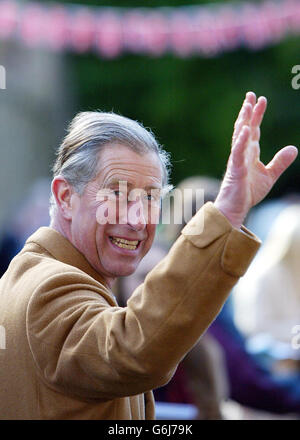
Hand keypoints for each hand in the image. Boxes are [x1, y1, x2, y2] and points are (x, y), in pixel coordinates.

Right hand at [214, 91, 297, 228]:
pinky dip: (241, 141)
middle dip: (248, 111)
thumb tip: (293, 148)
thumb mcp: (270, 175)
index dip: (257, 115)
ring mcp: (237, 159)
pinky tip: (245, 130)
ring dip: (243, 121)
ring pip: (239, 136)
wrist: (236, 208)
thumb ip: (280, 162)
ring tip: (247, 106)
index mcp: (250, 153)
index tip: (261, 100)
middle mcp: (242, 153)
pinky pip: (237, 153)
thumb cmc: (248, 192)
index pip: (254, 130)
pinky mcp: (235, 169)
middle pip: (245, 127)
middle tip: (251, 95)